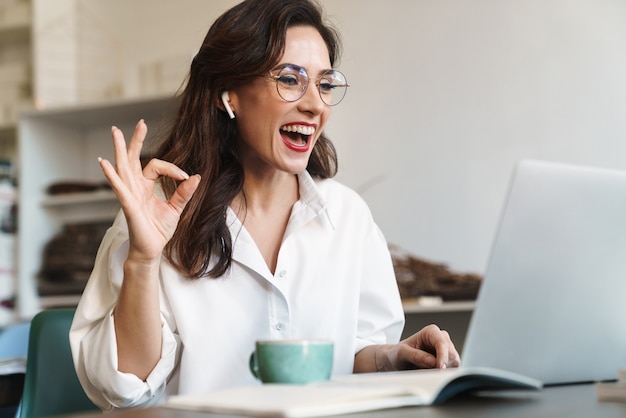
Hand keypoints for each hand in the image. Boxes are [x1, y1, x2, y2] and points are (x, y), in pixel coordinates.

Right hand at [98, 120, 200, 262]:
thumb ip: (184, 192)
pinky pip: (119, 188)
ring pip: (123, 168)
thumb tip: (196, 177)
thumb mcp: (176, 208)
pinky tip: (104, 163)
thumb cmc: (158, 230)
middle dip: (134, 140)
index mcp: (145, 186)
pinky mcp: (128, 206)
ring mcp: (129, 195)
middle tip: (140, 122)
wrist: (152, 250)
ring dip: (119, 150)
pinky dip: (112, 176)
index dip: (173, 169)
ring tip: (115, 132)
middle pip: (132, 159)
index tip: (185, 177)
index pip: (156, 166)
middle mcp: (135, 187)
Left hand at [383, 324, 460, 369]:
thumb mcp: (402, 353)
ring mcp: (447, 351)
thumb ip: (416, 356)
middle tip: (425, 372)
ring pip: (453, 364)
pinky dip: (442, 375)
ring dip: (441, 371)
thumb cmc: (398, 354)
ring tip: (423, 371)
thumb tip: (432, 361)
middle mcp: (442, 339)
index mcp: (431, 332)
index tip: (440, 367)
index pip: (442, 343)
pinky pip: (451, 371)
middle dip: (441, 365)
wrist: (397, 361)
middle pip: (450, 354)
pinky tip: (429, 374)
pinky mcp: (449, 363)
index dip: (442, 356)